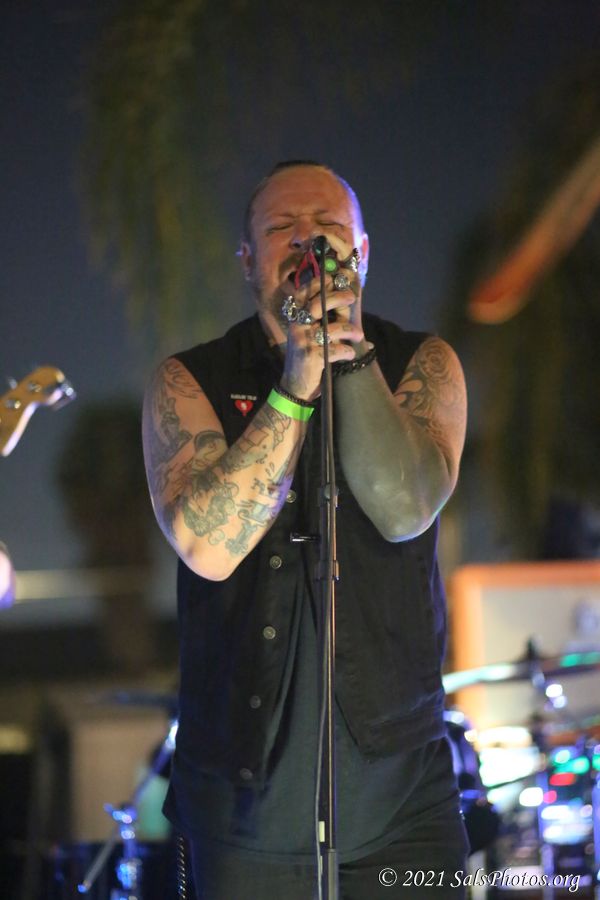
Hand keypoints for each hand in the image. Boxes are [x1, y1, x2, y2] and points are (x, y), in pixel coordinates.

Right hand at [280, 267, 364, 400]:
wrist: (295, 387)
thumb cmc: (307, 358)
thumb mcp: (308, 335)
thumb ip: (319, 319)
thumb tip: (343, 297)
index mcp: (295, 320)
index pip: (303, 294)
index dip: (318, 283)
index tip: (334, 278)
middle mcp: (296, 328)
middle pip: (317, 305)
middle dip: (337, 298)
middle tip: (352, 297)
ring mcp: (303, 343)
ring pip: (330, 329)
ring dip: (349, 331)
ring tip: (359, 335)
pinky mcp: (311, 358)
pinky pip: (335, 350)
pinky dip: (346, 352)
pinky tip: (349, 355)